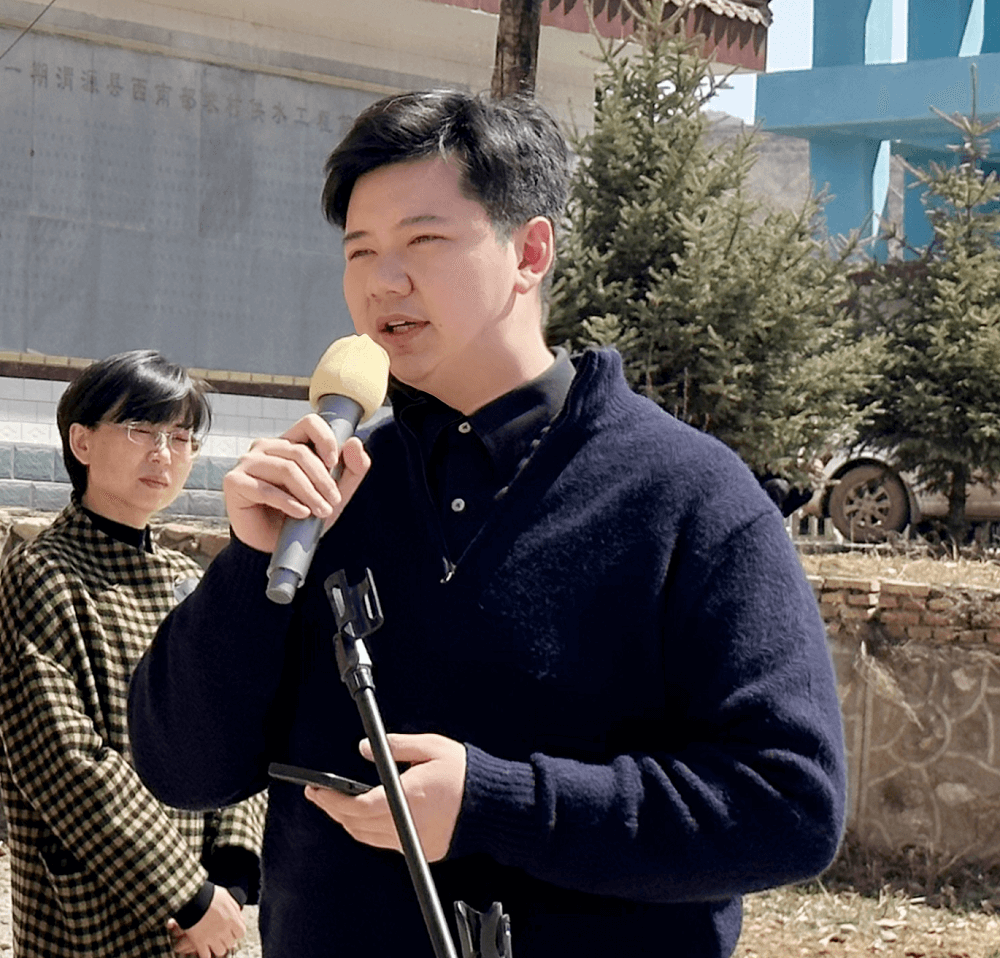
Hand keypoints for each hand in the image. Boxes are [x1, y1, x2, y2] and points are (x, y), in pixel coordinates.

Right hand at [167, 886, 244, 956]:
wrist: (192, 898)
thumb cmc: (209, 895)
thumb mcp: (227, 897)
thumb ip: (235, 908)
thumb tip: (240, 918)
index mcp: (232, 919)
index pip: (241, 933)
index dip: (236, 932)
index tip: (232, 930)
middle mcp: (224, 930)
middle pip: (231, 943)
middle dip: (227, 940)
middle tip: (222, 936)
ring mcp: (212, 938)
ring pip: (220, 951)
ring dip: (217, 948)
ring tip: (213, 943)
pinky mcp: (199, 942)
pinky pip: (206, 956)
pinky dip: (206, 955)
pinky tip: (204, 950)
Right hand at [223, 413, 370, 552]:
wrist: (272, 544)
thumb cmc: (301, 514)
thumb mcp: (335, 493)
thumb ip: (352, 469)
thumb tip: (355, 443)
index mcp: (288, 442)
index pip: (309, 423)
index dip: (326, 439)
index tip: (335, 464)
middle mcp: (266, 447)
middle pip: (300, 452)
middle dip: (323, 480)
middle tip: (333, 502)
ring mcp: (248, 463)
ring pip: (286, 469)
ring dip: (309, 493)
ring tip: (321, 512)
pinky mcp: (235, 482)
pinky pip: (266, 489)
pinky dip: (288, 503)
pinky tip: (301, 514)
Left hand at [305, 733, 466, 862]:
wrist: (495, 805)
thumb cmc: (466, 774)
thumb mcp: (432, 747)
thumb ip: (396, 746)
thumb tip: (366, 748)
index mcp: (407, 798)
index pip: (357, 807)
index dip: (332, 801)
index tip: (317, 791)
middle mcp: (407, 825)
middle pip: (356, 826)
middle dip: (334, 811)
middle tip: (320, 795)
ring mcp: (413, 842)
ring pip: (368, 838)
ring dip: (349, 822)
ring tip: (339, 804)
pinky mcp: (421, 850)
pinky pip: (386, 843)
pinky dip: (370, 831)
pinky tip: (368, 815)